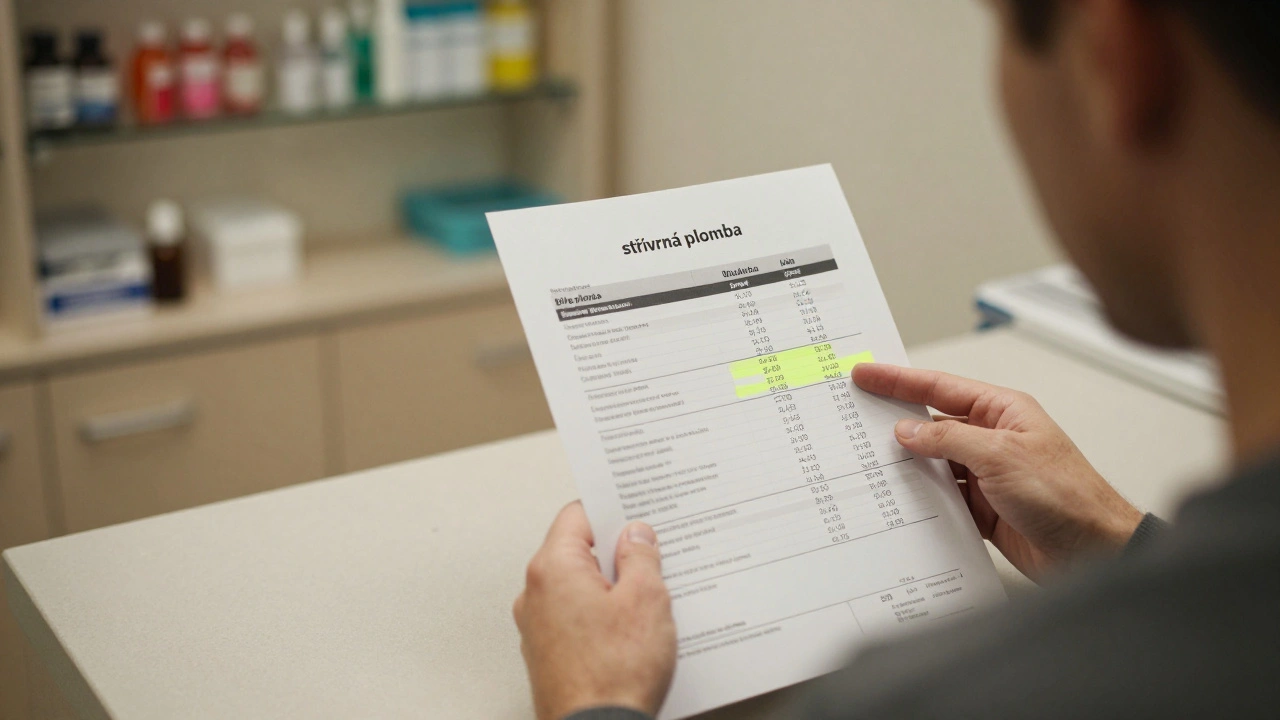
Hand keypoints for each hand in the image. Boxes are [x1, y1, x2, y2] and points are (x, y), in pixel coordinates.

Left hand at [513, 502, 676, 719]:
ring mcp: (537, 626)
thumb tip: (636, 535)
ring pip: (578, 587)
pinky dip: (601, 616)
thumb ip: (640, 557)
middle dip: (615, 553)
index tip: (636, 517)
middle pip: (577, 552)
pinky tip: (630, 632)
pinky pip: (576, 618)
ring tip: (646, 602)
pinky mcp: (547, 653)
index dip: (611, 512)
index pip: (577, 515)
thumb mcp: (646, 600)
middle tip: (651, 559)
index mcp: (553, 568)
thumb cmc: (614, 673)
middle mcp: (535, 594)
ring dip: (610, 588)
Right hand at [853, 363, 1143, 580]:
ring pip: (934, 463)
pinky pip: (942, 497)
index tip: (867, 374)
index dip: (899, 380)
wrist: (1093, 551)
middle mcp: (993, 439)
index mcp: (1002, 412)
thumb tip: (909, 431)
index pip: (940, 388)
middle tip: (856, 414)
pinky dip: (922, 499)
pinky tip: (901, 500)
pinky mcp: (984, 508)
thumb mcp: (1000, 456)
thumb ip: (949, 441)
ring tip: (870, 462)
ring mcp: (987, 474)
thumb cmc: (1068, 496)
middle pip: (932, 424)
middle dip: (895, 420)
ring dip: (907, 466)